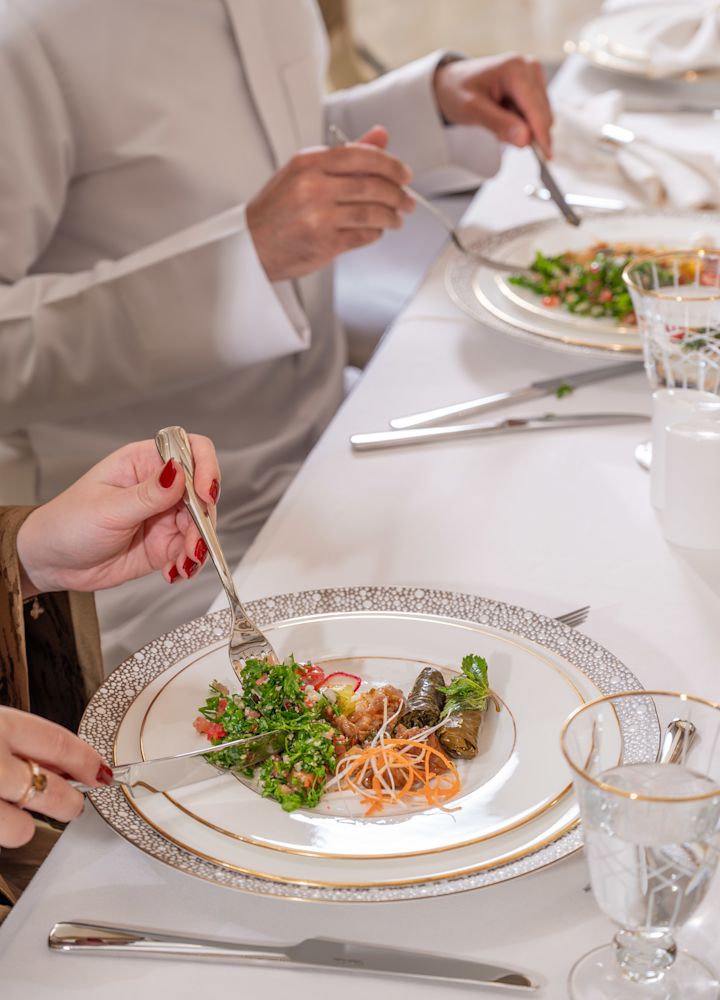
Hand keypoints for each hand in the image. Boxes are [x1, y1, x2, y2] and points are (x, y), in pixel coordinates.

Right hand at [0, 707, 109, 847]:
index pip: (60, 744)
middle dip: (70, 802)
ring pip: (20, 829)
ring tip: (14, 817)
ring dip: (22, 827)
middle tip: (73, 804)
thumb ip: (18, 741)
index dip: (87, 762)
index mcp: (2, 726)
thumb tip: (60, 761)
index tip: (102, 773)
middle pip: (52, 790)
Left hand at [16, 435, 219, 595]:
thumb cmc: (67, 524)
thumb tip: (180, 472)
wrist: (52, 562)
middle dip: (203, 520)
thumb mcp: (108, 509)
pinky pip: (190, 551)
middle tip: (192, 543)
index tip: (205, 494)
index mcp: (143, 463)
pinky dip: (189, 563)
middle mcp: (159, 486)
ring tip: (182, 564)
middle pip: (203, 492)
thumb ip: (148, 494)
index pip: (190, 450)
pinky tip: (173, 572)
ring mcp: (164, 516)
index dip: (205, 468)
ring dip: (199, 547)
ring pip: (201, 525)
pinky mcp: (165, 544)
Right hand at [247, 125, 414, 280]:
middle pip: (373, 185)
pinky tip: (376, 231)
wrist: (251, 245)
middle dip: (398, 194)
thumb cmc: (276, 210)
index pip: (362, 155)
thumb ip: (345, 154)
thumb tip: (380, 135)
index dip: (391, 165)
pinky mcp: (325, 243)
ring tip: (397, 218)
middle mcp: (314, 187)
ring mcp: (319, 216)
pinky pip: (363, 235)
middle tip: (408, 200)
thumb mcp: (303, 172)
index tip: (404, 174)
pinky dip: (375, 233)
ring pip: (372, 212)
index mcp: (309, 163)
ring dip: (392, 216)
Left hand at [433, 54, 552, 157]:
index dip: (542, 135)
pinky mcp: (534, 84)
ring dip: (522, 127)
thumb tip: (525, 139)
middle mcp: (529, 67)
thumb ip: (499, 124)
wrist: (452, 81)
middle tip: (499, 133)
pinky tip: (504, 116)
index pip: (536, 109)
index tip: (546, 157)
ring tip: (496, 119)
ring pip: (540, 115)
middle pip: (542, 113)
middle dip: (526, 131)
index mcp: (515, 68)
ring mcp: (533, 74)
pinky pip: (535, 113)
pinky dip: (522, 122)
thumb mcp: (472, 110)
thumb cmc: (458, 91)